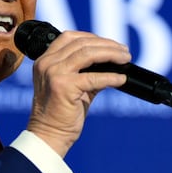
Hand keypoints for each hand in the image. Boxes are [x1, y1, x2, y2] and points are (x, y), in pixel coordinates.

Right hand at [26, 30, 129, 156]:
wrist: (49, 135)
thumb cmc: (61, 113)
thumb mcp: (71, 85)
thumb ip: (86, 70)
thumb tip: (112, 61)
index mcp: (45, 60)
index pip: (69, 37)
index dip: (93, 37)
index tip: (111, 44)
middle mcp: (47, 63)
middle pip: (81, 43)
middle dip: (107, 44)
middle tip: (125, 52)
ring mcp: (53, 73)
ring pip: (87, 53)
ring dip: (111, 54)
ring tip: (126, 58)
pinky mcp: (63, 86)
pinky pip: (94, 77)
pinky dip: (111, 77)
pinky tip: (121, 79)